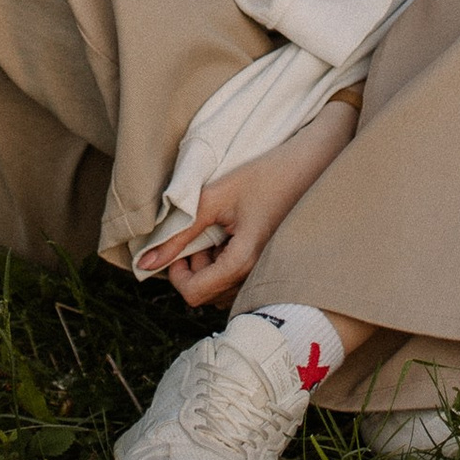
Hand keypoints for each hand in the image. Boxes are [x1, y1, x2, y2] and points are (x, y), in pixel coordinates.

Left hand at [137, 103, 355, 309]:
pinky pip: (238, 282)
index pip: (193, 295)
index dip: (175, 271)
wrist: (314, 164)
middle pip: (206, 294)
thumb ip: (179, 230)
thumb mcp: (216, 196)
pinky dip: (227, 263)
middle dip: (194, 265)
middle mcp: (258, 278)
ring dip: (210, 265)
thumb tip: (145, 262)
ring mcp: (268, 276)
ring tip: (221, 229)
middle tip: (204, 228)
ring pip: (221, 290)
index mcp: (244, 262)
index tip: (179, 243)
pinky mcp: (273, 269)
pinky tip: (236, 234)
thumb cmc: (267, 175)